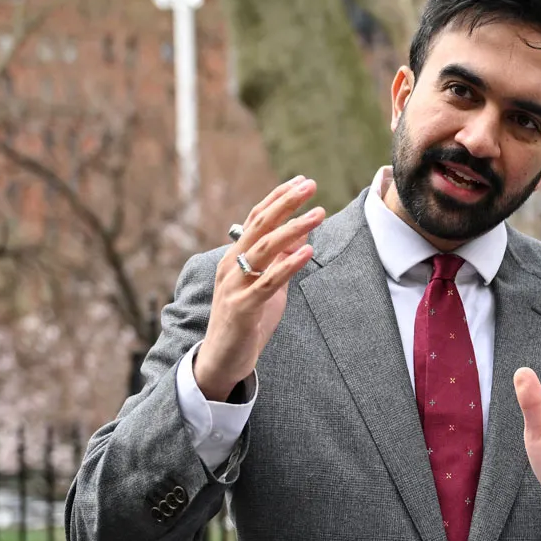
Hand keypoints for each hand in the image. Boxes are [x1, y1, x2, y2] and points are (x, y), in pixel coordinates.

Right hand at [194, 175, 325, 400]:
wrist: (222, 360)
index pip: (256, 218)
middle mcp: (231, 266)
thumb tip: (302, 235)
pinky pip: (267, 283)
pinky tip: (307, 251)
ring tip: (318, 214)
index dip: (278, 198)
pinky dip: (288, 265)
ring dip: (293, 229)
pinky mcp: (242, 308)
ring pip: (264, 249)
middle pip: (259, 226)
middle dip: (286, 203)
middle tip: (309, 185)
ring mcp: (234, 286)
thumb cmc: (247, 321)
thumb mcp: (268, 286)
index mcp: (235, 257)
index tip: (301, 181)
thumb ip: (281, 261)